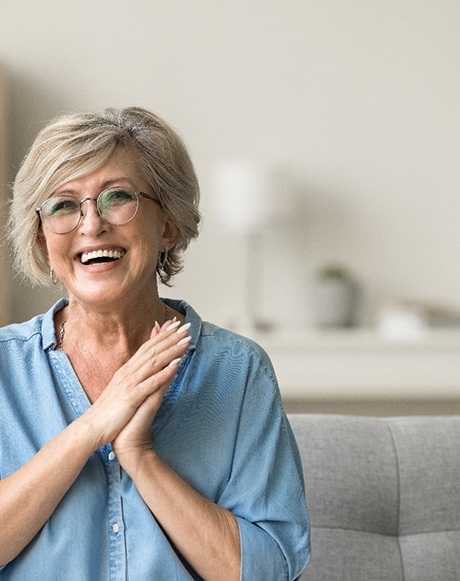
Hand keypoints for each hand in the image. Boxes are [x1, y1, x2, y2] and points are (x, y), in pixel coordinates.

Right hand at [79, 319, 190, 452]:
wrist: (92, 428)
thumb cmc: (109, 412)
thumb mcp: (122, 389)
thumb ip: (133, 375)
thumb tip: (143, 366)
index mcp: (126, 370)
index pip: (146, 347)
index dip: (162, 335)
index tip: (176, 325)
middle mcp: (128, 372)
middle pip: (152, 350)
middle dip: (170, 337)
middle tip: (186, 326)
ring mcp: (129, 383)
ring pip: (154, 362)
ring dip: (172, 350)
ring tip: (186, 340)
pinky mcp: (132, 396)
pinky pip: (151, 382)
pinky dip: (165, 371)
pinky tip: (177, 363)